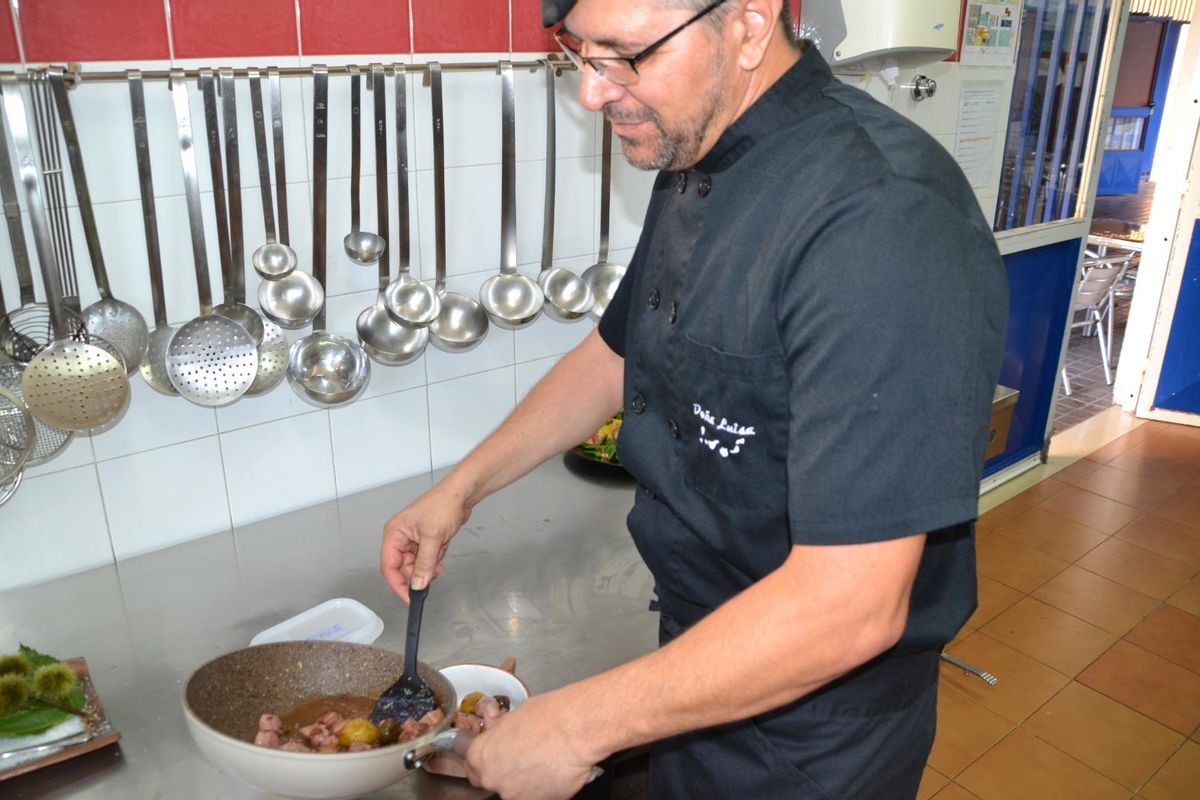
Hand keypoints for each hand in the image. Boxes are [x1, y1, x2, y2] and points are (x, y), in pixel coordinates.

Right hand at [380, 485, 470, 598]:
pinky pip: (426, 559)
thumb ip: (424, 564)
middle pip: (403, 568)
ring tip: (439, 557)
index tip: (409, 596)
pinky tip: (442, 547)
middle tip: (433, 574)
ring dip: (429, 566)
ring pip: (416, 565)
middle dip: (418, 573)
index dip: (398, 584)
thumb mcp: (432, 537)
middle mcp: (400, 537)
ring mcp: (413, 539)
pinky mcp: (425, 541)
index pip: (389, 566)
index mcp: (394, 533)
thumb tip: (417, 584)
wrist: (461, 495)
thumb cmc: (443, 505)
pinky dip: (435, 559)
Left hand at [464, 692, 597, 799]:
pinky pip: (536, 795)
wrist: (574, 730)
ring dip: (524, 780)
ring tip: (543, 762)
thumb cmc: (545, 716)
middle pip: (492, 780)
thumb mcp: (511, 718)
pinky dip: (543, 787)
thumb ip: (498, 735)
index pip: (472, 766)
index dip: (485, 759)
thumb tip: (499, 738)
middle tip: (522, 757)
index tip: (494, 756)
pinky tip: (554, 770)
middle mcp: (493, 779)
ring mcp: (514, 795)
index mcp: (481, 755)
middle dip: (504, 771)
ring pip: (515, 790)